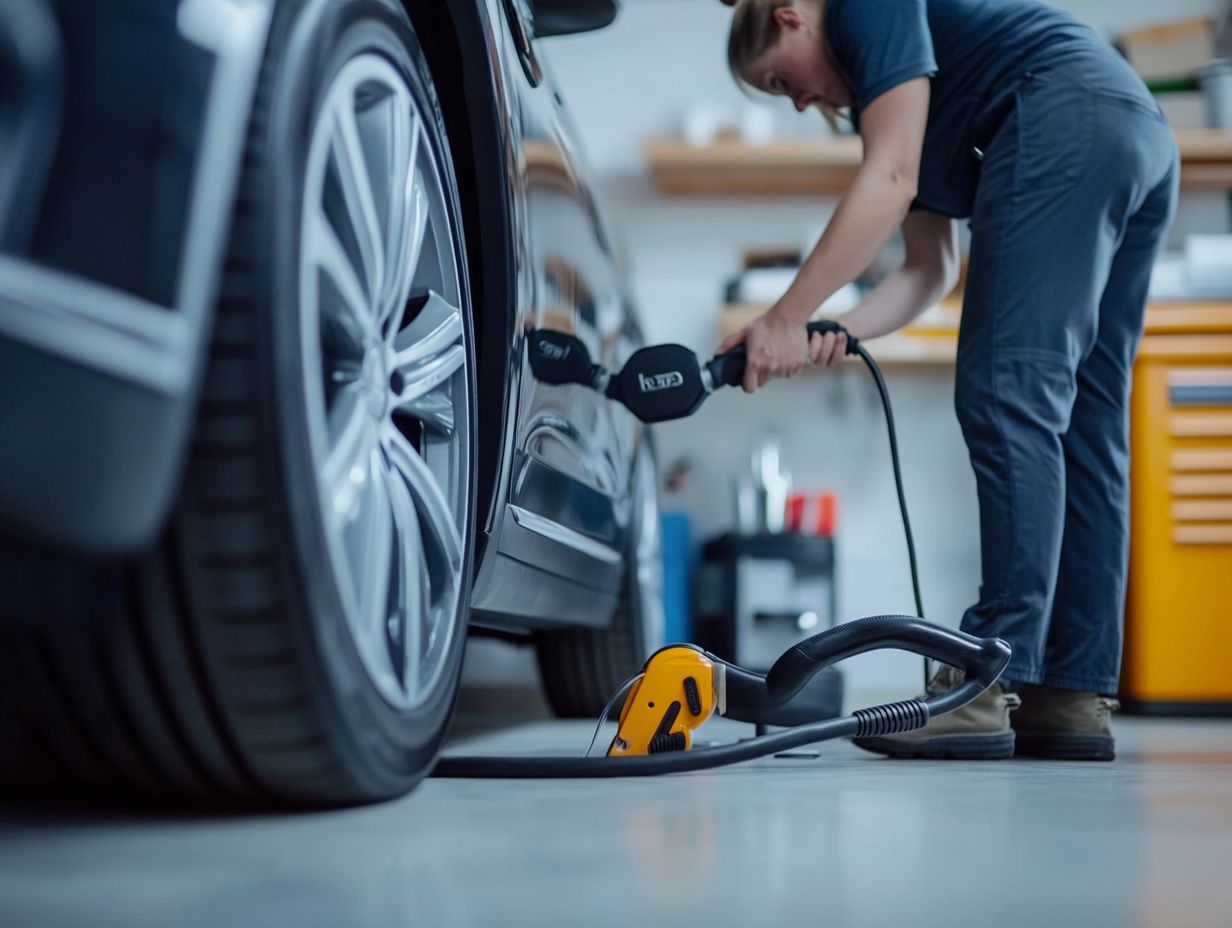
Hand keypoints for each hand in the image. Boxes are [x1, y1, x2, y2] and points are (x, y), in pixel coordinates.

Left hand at [716, 312, 847, 393]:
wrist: (788, 317)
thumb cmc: (767, 324)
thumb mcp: (744, 333)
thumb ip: (729, 344)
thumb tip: (717, 353)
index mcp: (755, 362)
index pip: (750, 387)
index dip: (748, 384)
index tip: (749, 380)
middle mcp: (770, 367)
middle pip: (763, 382)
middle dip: (761, 374)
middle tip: (762, 360)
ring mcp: (785, 367)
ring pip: (777, 377)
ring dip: (775, 370)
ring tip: (775, 355)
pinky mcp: (797, 364)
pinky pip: (791, 373)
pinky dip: (788, 367)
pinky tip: (785, 355)